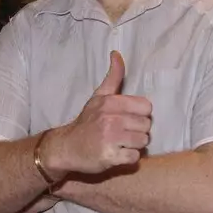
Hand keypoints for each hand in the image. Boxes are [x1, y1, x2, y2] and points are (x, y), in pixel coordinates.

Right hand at [47, 51, 151, 175]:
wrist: (66, 147)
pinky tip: (116, 154)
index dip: (139, 114)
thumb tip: (117, 53)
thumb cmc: (87, 122)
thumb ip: (113, 77)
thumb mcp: (98, 97)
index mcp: (111, 102)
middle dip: (137, 131)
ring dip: (134, 145)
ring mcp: (110, 139)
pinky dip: (128, 158)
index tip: (127, 118)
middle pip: (146, 126)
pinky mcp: (110, 157)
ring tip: (119, 143)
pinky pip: (134, 158)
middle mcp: (111, 119)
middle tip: (121, 133)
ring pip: (143, 142)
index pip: (146, 107)